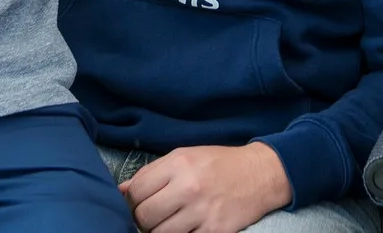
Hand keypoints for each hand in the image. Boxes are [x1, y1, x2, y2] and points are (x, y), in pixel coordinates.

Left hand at [121, 142, 290, 232]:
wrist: (260, 174)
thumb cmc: (219, 163)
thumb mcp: (185, 156)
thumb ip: (152, 172)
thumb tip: (122, 191)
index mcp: (178, 164)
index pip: (136, 191)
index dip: (130, 201)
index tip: (136, 204)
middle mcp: (189, 187)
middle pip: (144, 216)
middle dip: (142, 220)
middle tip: (151, 217)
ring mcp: (202, 212)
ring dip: (159, 232)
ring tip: (169, 222)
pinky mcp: (215, 232)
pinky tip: (185, 228)